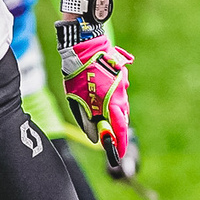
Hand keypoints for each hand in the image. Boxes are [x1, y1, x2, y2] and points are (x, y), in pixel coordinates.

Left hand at [57, 20, 131, 166]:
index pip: (119, 129)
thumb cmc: (79, 74)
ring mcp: (122, 84)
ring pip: (121, 105)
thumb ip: (87, 119)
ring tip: (101, 113)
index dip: (120, 143)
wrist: (85, 45)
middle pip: (122, 119)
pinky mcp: (121, 76)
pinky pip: (118, 92)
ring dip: (113, 112)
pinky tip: (100, 92)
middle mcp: (121, 95)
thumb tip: (95, 135)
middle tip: (110, 138)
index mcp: (111, 102)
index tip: (119, 154)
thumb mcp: (77, 100)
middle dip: (116, 130)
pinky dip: (112, 97)